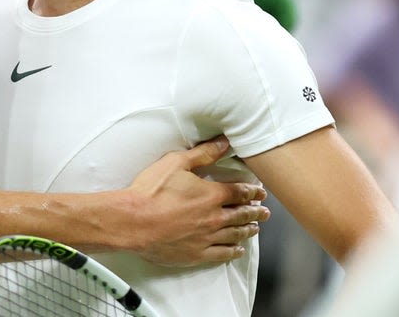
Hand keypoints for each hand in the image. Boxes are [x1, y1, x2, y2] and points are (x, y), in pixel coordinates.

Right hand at [126, 136, 269, 266]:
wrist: (133, 221)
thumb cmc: (151, 191)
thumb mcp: (176, 163)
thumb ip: (203, 153)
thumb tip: (224, 143)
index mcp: (211, 195)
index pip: (240, 193)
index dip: (253, 192)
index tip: (261, 193)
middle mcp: (214, 217)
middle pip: (242, 215)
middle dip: (255, 212)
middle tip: (264, 212)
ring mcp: (207, 238)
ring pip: (235, 235)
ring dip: (247, 230)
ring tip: (254, 229)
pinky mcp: (196, 254)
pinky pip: (222, 254)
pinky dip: (233, 251)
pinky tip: (238, 250)